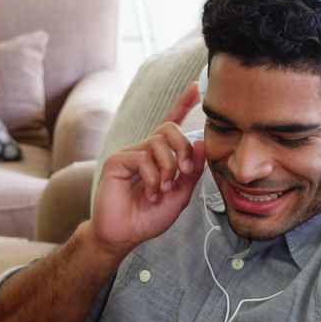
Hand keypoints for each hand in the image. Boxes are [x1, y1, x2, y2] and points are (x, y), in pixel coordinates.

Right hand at [90, 82, 205, 254]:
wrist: (124, 234)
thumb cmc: (147, 217)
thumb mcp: (179, 196)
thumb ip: (191, 172)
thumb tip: (203, 143)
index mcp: (158, 156)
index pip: (171, 123)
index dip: (182, 104)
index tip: (195, 87)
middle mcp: (143, 150)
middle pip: (169, 128)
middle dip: (184, 148)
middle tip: (185, 172)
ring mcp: (129, 154)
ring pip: (158, 143)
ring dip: (168, 169)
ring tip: (162, 190)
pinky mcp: (117, 161)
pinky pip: (143, 158)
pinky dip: (153, 178)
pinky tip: (150, 193)